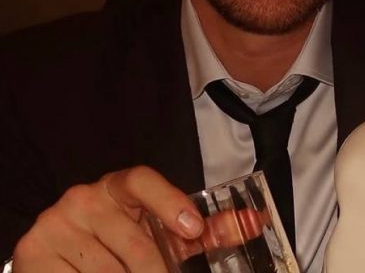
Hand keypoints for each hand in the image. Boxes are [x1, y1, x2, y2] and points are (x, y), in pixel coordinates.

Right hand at [12, 166, 202, 272]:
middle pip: (136, 244)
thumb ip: (207, 229)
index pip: (142, 181)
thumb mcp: (161, 230)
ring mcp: (57, 224)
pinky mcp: (35, 253)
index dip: (169, 202)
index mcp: (118, 185)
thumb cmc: (121, 240)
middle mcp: (85, 197)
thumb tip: (255, 222)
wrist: (63, 256)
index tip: (193, 229)